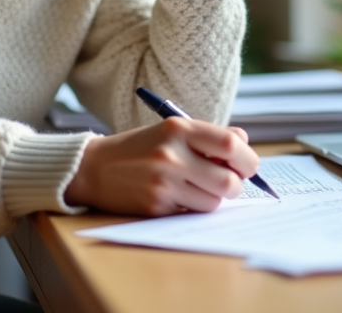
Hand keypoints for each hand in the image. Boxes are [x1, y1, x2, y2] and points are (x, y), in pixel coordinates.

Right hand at [64, 118, 256, 215]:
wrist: (94, 167)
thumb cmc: (139, 148)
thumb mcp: (171, 130)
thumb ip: (208, 135)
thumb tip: (244, 142)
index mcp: (178, 128)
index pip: (230, 146)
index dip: (247, 159)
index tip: (247, 166)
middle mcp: (172, 154)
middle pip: (229, 180)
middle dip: (235, 185)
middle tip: (227, 183)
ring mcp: (163, 182)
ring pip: (214, 202)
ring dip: (213, 199)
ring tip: (196, 188)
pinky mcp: (156, 205)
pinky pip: (192, 213)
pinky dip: (192, 208)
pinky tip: (176, 196)